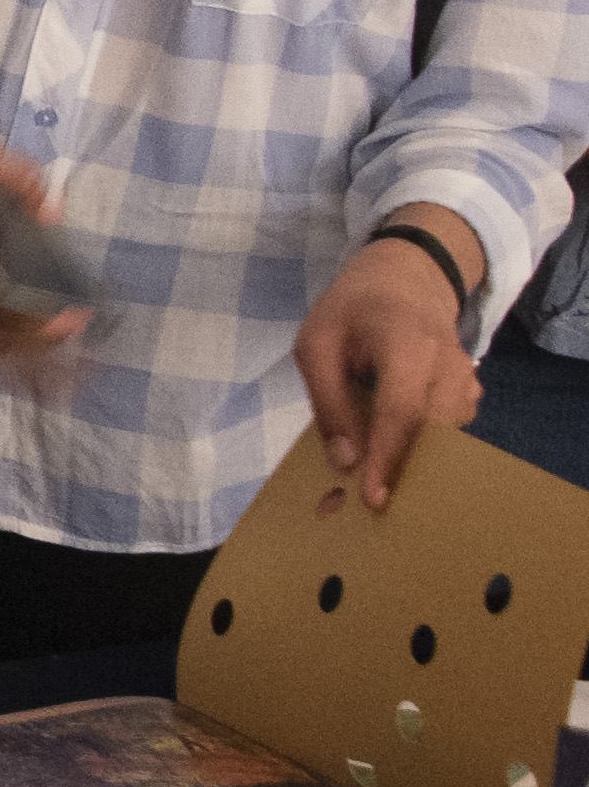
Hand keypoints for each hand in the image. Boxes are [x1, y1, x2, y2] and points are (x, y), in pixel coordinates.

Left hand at [292, 218, 483, 510]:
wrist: (405, 279)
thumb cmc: (352, 311)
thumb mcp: (316, 344)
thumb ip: (329, 401)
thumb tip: (345, 461)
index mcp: (407, 342)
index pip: (402, 410)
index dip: (388, 457)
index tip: (374, 498)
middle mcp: (448, 363)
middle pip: (434, 431)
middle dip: (405, 471)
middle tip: (371, 508)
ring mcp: (466, 377)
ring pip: (449, 437)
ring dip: (417, 465)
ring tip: (381, 488)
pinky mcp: (469, 391)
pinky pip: (453, 431)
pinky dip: (428, 452)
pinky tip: (398, 464)